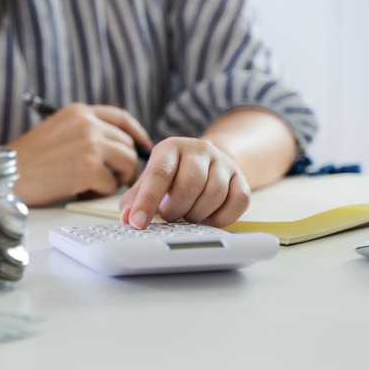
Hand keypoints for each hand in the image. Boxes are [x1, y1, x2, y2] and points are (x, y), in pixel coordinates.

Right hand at [6, 103, 152, 205]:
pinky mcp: (88, 169)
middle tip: (116, 178)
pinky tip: (81, 191)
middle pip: (127, 144)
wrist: (7, 175)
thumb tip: (115, 144)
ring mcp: (89, 145)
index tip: (144, 146)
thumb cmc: (27, 159)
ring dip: (116, 178)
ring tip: (96, 184)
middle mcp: (87, 124)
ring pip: (127, 163)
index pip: (121, 118)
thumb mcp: (56, 130)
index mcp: (79, 112)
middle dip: (126, 163)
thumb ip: (83, 130)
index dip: (137, 133)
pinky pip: (111, 184)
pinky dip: (99, 192)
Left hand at [118, 137, 249, 228]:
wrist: (208, 161)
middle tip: (169, 215)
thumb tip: (127, 217)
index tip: (137, 222)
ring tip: (187, 214)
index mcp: (171, 147)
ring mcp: (223, 163)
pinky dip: (221, 218)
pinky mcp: (241, 178)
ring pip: (214, 195)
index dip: (147, 201)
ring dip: (197, 215)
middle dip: (175, 210)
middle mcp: (199, 150)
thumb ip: (136, 197)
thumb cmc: (174, 174)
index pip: (158, 174)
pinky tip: (207, 218)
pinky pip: (238, 202)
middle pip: (189, 186)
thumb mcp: (151, 179)